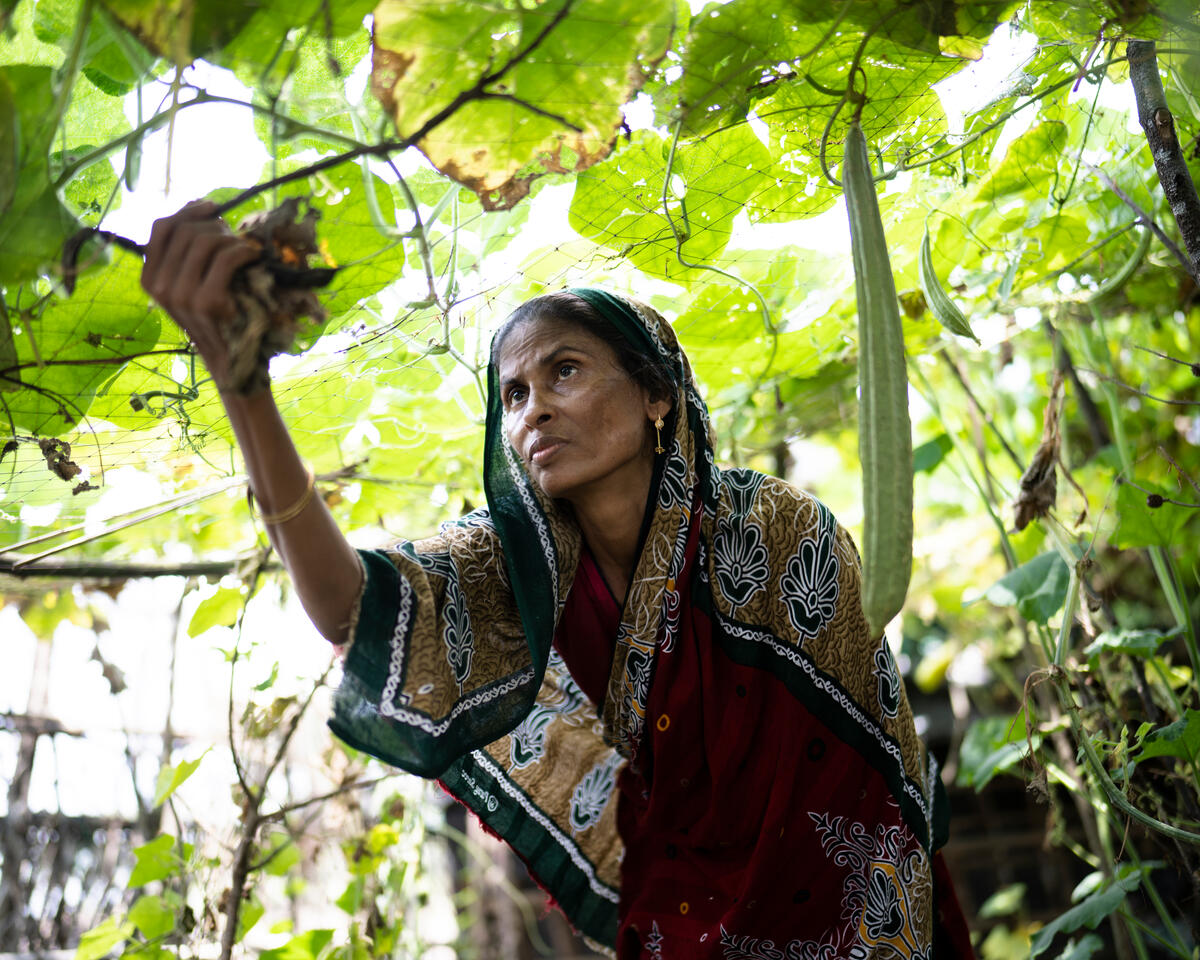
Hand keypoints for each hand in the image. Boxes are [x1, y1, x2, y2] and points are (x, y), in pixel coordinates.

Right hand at [140, 201, 260, 391]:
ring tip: (244, 249)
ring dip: (230, 238)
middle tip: (233, 234)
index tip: (210, 207)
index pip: (161, 228)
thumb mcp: (194, 284)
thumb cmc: (219, 319)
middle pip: (185, 230)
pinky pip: (226, 257)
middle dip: (213, 224)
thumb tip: (198, 208)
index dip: (188, 211)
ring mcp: (182, 295)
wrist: (233, 361)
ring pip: (204, 241)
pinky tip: (252, 257)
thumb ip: (189, 253)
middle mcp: (160, 287)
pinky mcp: (207, 302)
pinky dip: (243, 251)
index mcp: (151, 279)